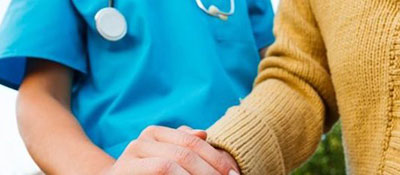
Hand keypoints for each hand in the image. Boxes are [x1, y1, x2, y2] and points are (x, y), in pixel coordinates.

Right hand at [106, 126, 239, 174]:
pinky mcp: (122, 174)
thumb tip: (203, 133)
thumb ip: (185, 144)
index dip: (216, 159)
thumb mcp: (168, 154)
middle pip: (184, 154)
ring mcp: (128, 159)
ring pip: (169, 166)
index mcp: (154, 133)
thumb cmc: (148, 171)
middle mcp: (140, 142)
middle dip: (210, 172)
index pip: (192, 142)